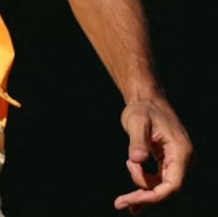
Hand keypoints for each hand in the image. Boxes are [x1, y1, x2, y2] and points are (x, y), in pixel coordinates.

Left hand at [113, 95, 191, 212]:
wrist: (146, 99)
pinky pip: (158, 180)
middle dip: (144, 197)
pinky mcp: (167, 161)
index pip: (172, 184)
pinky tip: (133, 199)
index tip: (133, 199)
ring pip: (162, 186)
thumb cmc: (142, 109)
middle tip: (120, 203)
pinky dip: (145, 187)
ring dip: (142, 193)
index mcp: (180, 151)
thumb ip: (137, 141)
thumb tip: (136, 160)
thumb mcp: (136, 122)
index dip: (154, 195)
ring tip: (122, 201)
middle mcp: (182, 159)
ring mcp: (176, 161)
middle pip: (166, 188)